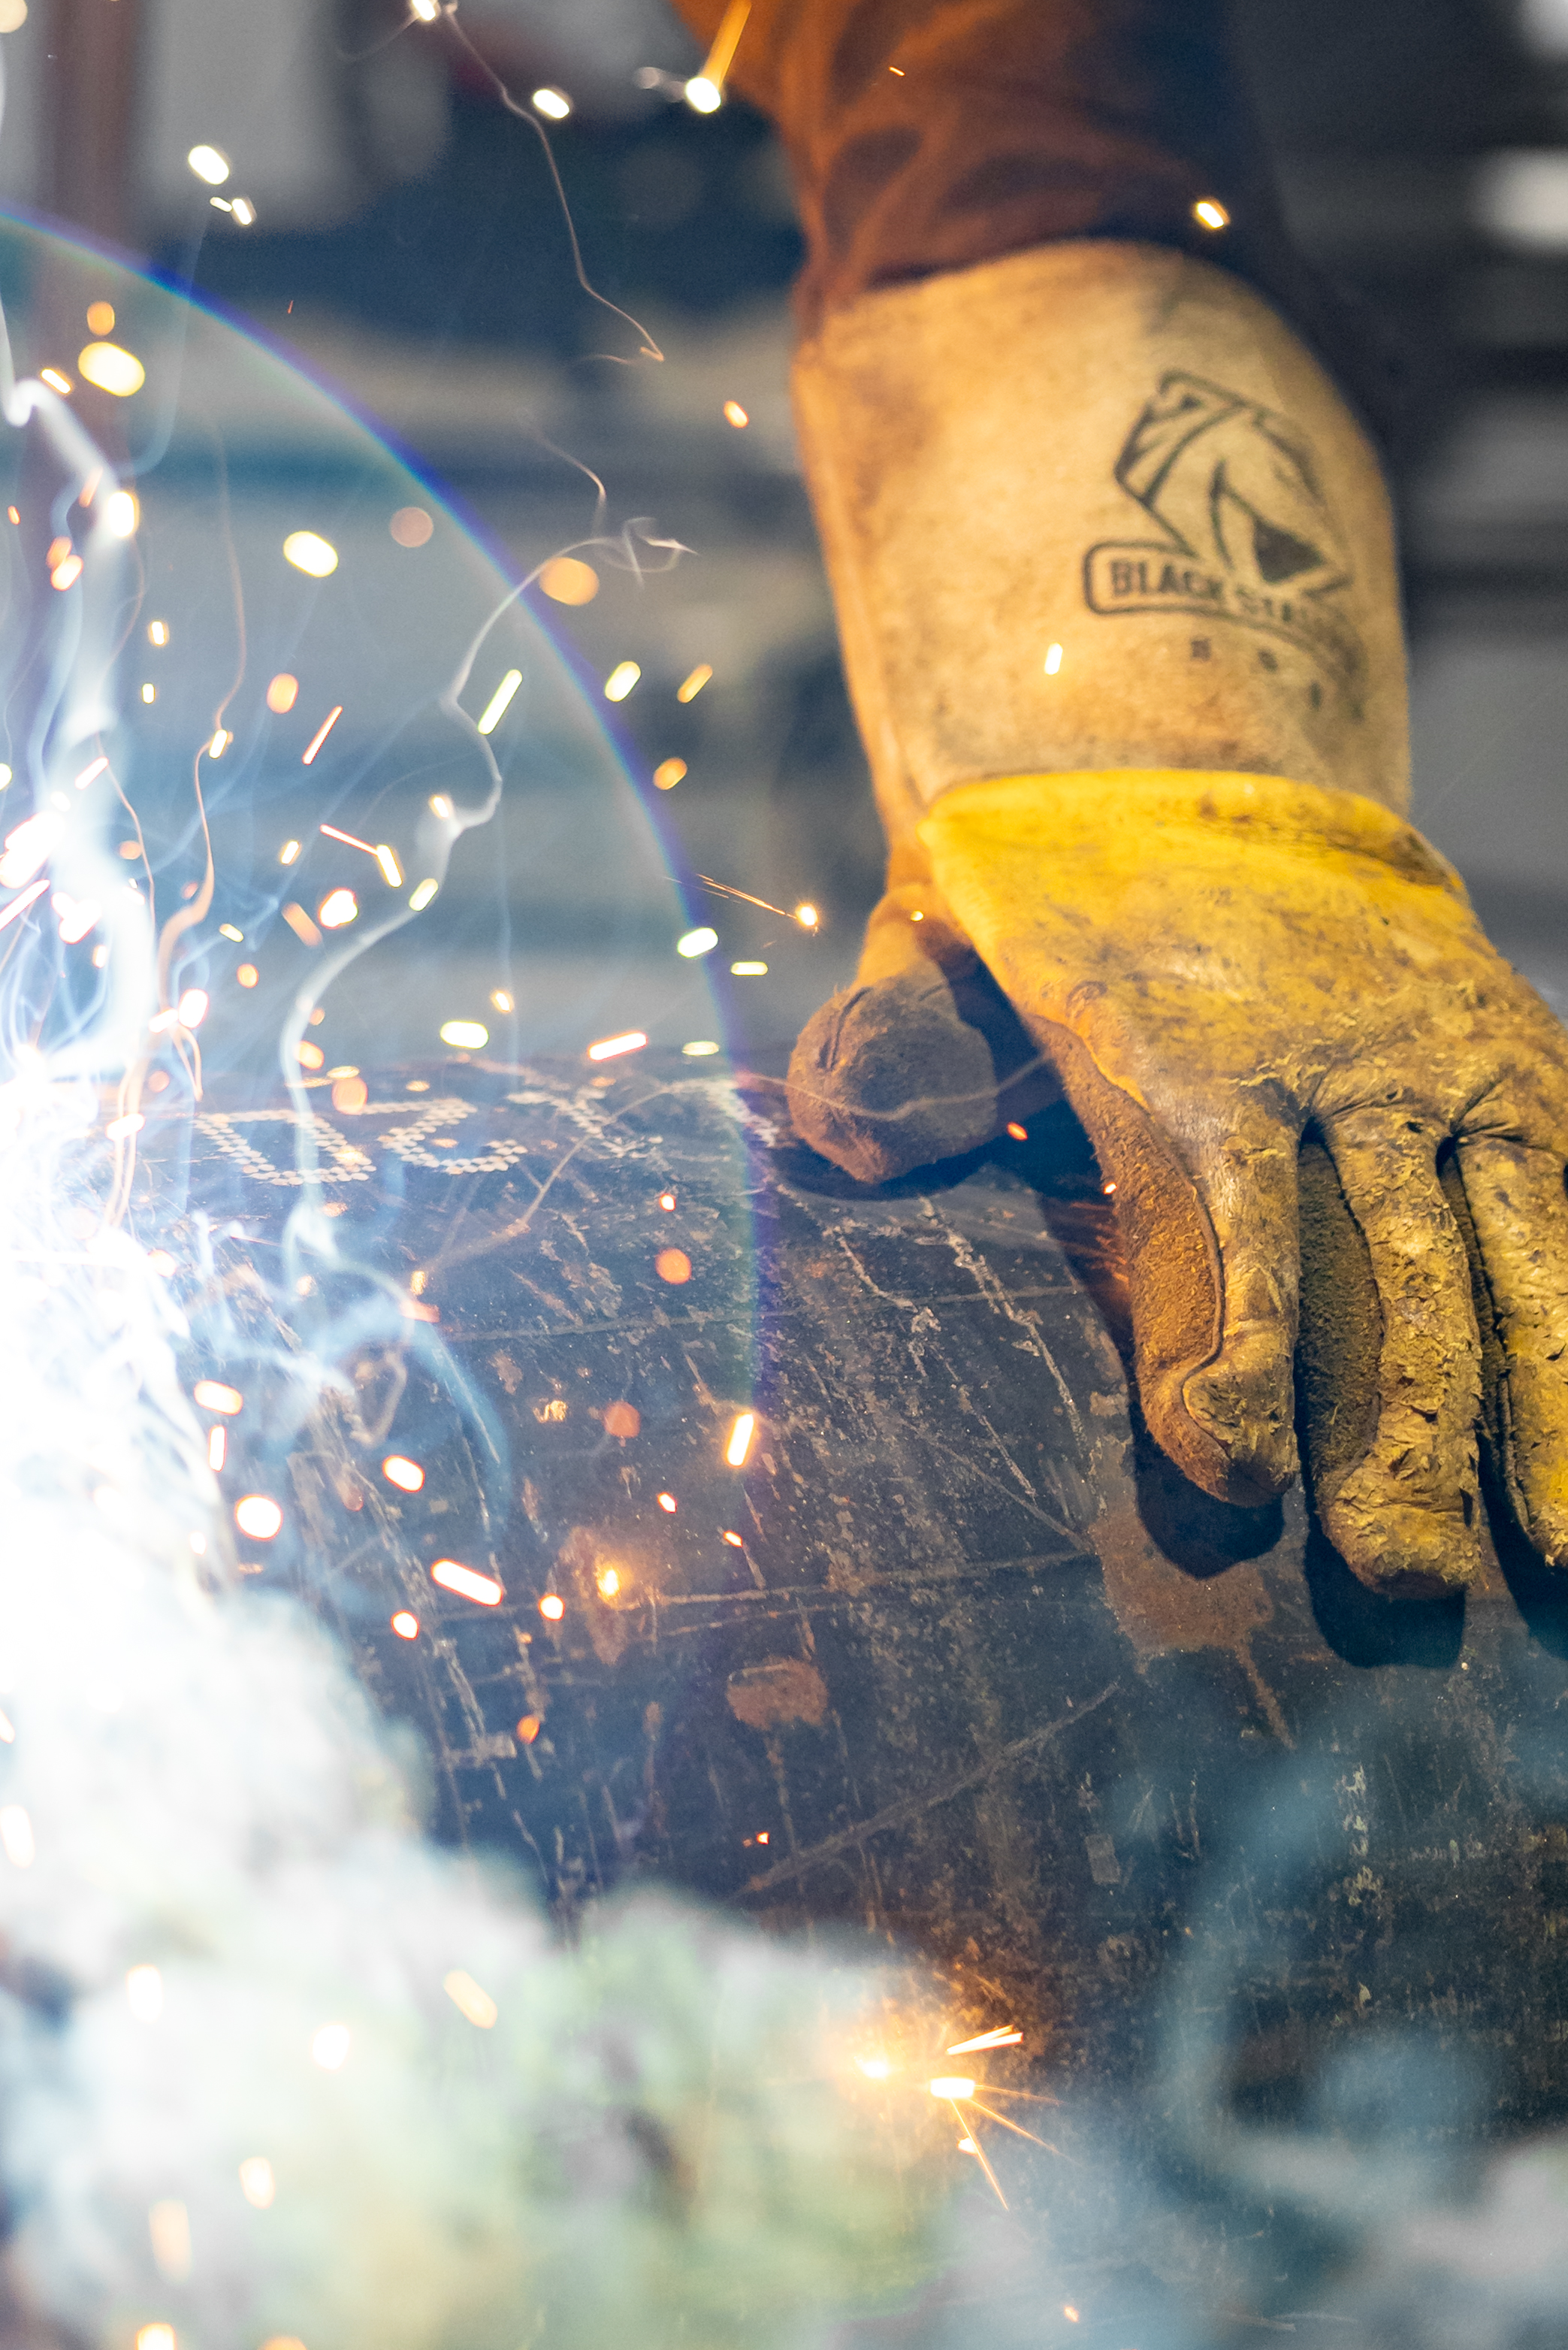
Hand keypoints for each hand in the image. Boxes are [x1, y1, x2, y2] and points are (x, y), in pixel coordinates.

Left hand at [788, 767, 1567, 1593]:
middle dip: (1391, 1429)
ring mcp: (1440, 1070)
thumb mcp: (933, 942)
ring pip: (1501, 1243)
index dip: (1229, 1338)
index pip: (1213, 1208)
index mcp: (1175, 1045)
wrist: (1197, 764)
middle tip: (1400, 1585)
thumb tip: (852, 1136)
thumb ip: (890, 1041)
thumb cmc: (1039, 909)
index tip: (1226, 1464)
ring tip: (1551, 1556)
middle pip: (1373, 1262)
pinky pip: (1567, 1202)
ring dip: (1528, 1403)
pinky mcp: (1524, 1071)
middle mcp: (1331, 1063)